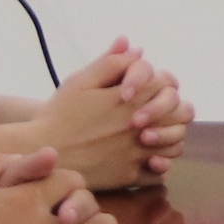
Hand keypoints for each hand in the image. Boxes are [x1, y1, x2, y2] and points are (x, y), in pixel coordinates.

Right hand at [30, 40, 190, 191]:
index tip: (141, 89)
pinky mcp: (129, 176)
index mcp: (130, 98)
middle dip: (173, 109)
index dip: (159, 81)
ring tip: (154, 133)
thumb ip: (111, 62)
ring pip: (176, 144)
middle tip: (157, 110)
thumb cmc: (59, 114)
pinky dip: (159, 164)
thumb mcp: (81, 81)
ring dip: (170, 136)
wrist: (41, 152)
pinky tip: (146, 156)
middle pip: (182, 113)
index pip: (167, 83)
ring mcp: (136, 153)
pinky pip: (160, 172)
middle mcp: (139, 126)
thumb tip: (134, 47)